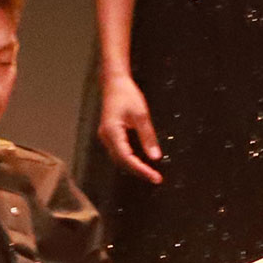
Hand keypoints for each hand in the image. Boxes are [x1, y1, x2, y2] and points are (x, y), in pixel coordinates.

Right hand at [99, 70, 163, 184]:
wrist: (115, 84)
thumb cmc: (127, 95)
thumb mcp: (141, 115)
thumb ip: (148, 137)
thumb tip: (155, 157)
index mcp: (112, 132)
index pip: (126, 158)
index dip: (141, 170)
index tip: (155, 177)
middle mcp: (106, 137)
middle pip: (121, 161)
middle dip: (138, 171)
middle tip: (156, 179)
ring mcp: (106, 137)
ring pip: (119, 158)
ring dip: (134, 167)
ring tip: (151, 174)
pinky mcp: (110, 135)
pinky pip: (120, 152)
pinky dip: (130, 160)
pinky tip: (142, 163)